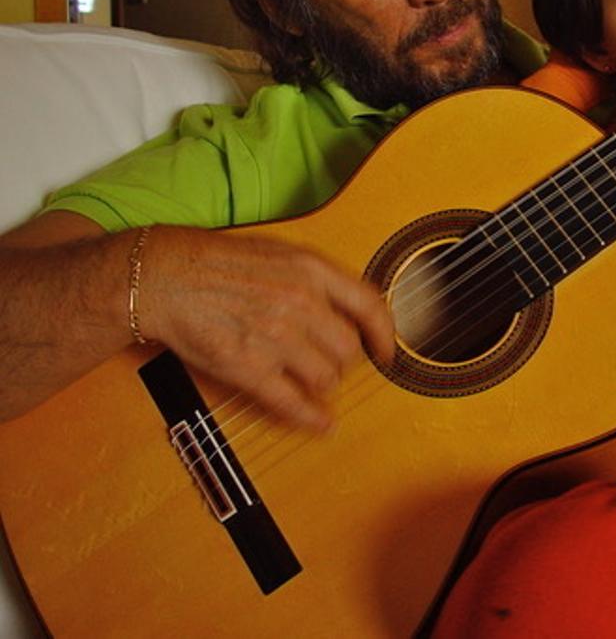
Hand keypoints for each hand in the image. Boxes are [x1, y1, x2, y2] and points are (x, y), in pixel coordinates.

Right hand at [137, 226, 395, 431]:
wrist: (165, 278)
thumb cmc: (221, 263)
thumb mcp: (281, 253)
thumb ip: (319, 279)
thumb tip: (355, 309)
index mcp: (311, 269)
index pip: (370, 305)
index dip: (385, 334)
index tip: (387, 352)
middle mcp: (300, 302)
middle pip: (349, 349)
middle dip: (343, 360)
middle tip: (327, 359)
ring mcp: (275, 337)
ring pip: (327, 377)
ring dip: (323, 383)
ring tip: (309, 377)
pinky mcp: (248, 368)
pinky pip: (293, 403)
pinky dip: (312, 419)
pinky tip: (322, 424)